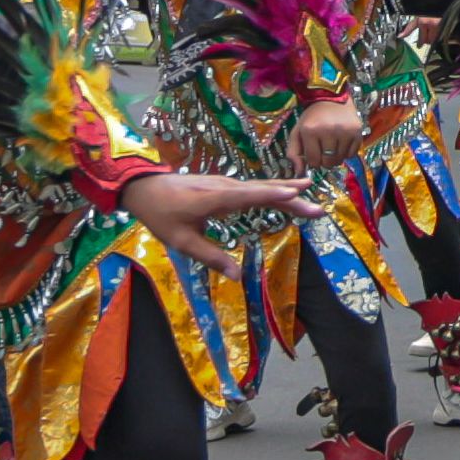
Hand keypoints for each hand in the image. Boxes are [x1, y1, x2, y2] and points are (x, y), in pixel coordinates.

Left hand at [117, 169, 307, 271]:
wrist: (142, 187)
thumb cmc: (161, 214)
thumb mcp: (182, 241)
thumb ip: (211, 257)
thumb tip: (237, 276)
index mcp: (216, 199)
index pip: (252, 195)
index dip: (275, 195)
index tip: (299, 194)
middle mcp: (225, 187)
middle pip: (263, 190)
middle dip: (290, 197)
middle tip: (317, 206)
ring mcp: (225, 183)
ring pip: (259, 186)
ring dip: (284, 191)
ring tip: (308, 193)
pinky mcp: (223, 184)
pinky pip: (252, 187)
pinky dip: (271, 190)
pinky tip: (282, 192)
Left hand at [290, 97, 366, 169]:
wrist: (331, 98)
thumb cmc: (312, 117)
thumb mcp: (298, 132)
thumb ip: (294, 152)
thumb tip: (299, 172)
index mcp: (310, 131)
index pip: (313, 161)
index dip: (313, 161)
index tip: (314, 154)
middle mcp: (328, 131)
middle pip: (328, 163)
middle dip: (324, 160)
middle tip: (324, 150)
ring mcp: (345, 132)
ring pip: (340, 160)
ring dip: (335, 157)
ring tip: (332, 146)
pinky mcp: (357, 132)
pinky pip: (352, 154)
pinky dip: (346, 152)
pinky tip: (342, 143)